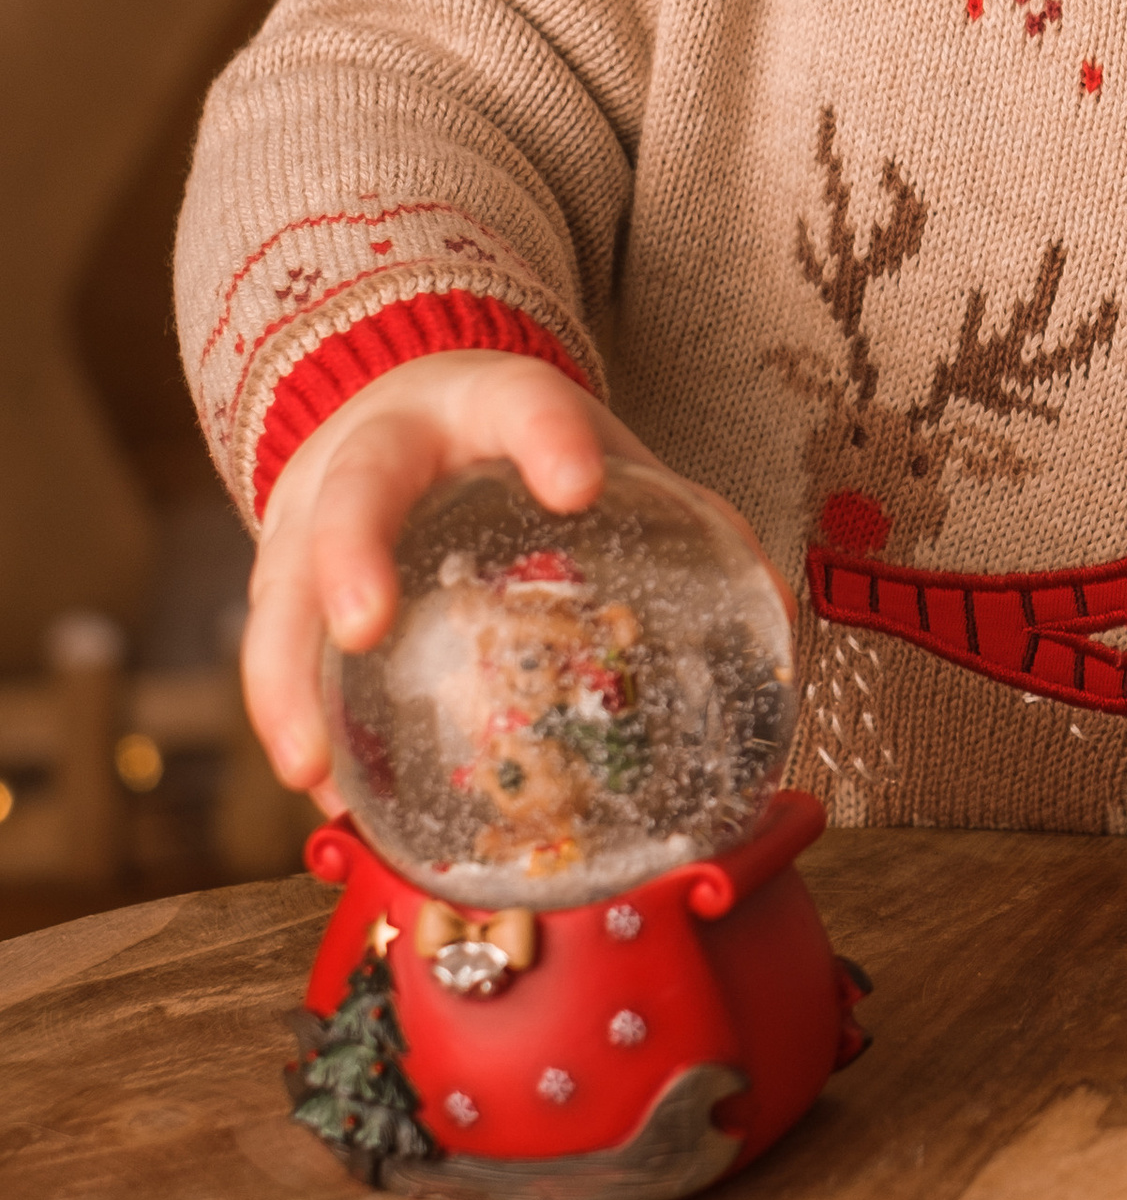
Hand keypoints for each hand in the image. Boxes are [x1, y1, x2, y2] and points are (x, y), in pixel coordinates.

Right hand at [241, 352, 745, 794]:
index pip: (520, 406)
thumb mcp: (586, 450)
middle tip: (367, 623)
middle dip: (353, 556)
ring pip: (282, 585)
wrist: (399, 405)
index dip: (546, 441)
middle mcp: (382, 449)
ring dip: (287, 678)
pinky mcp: (279, 575)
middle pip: (356, 490)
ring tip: (309, 766)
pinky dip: (289, 721)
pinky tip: (320, 794)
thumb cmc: (510, 446)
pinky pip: (274, 650)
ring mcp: (312, 509)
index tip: (578, 485)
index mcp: (483, 406)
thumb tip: (780, 606)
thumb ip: (670, 514)